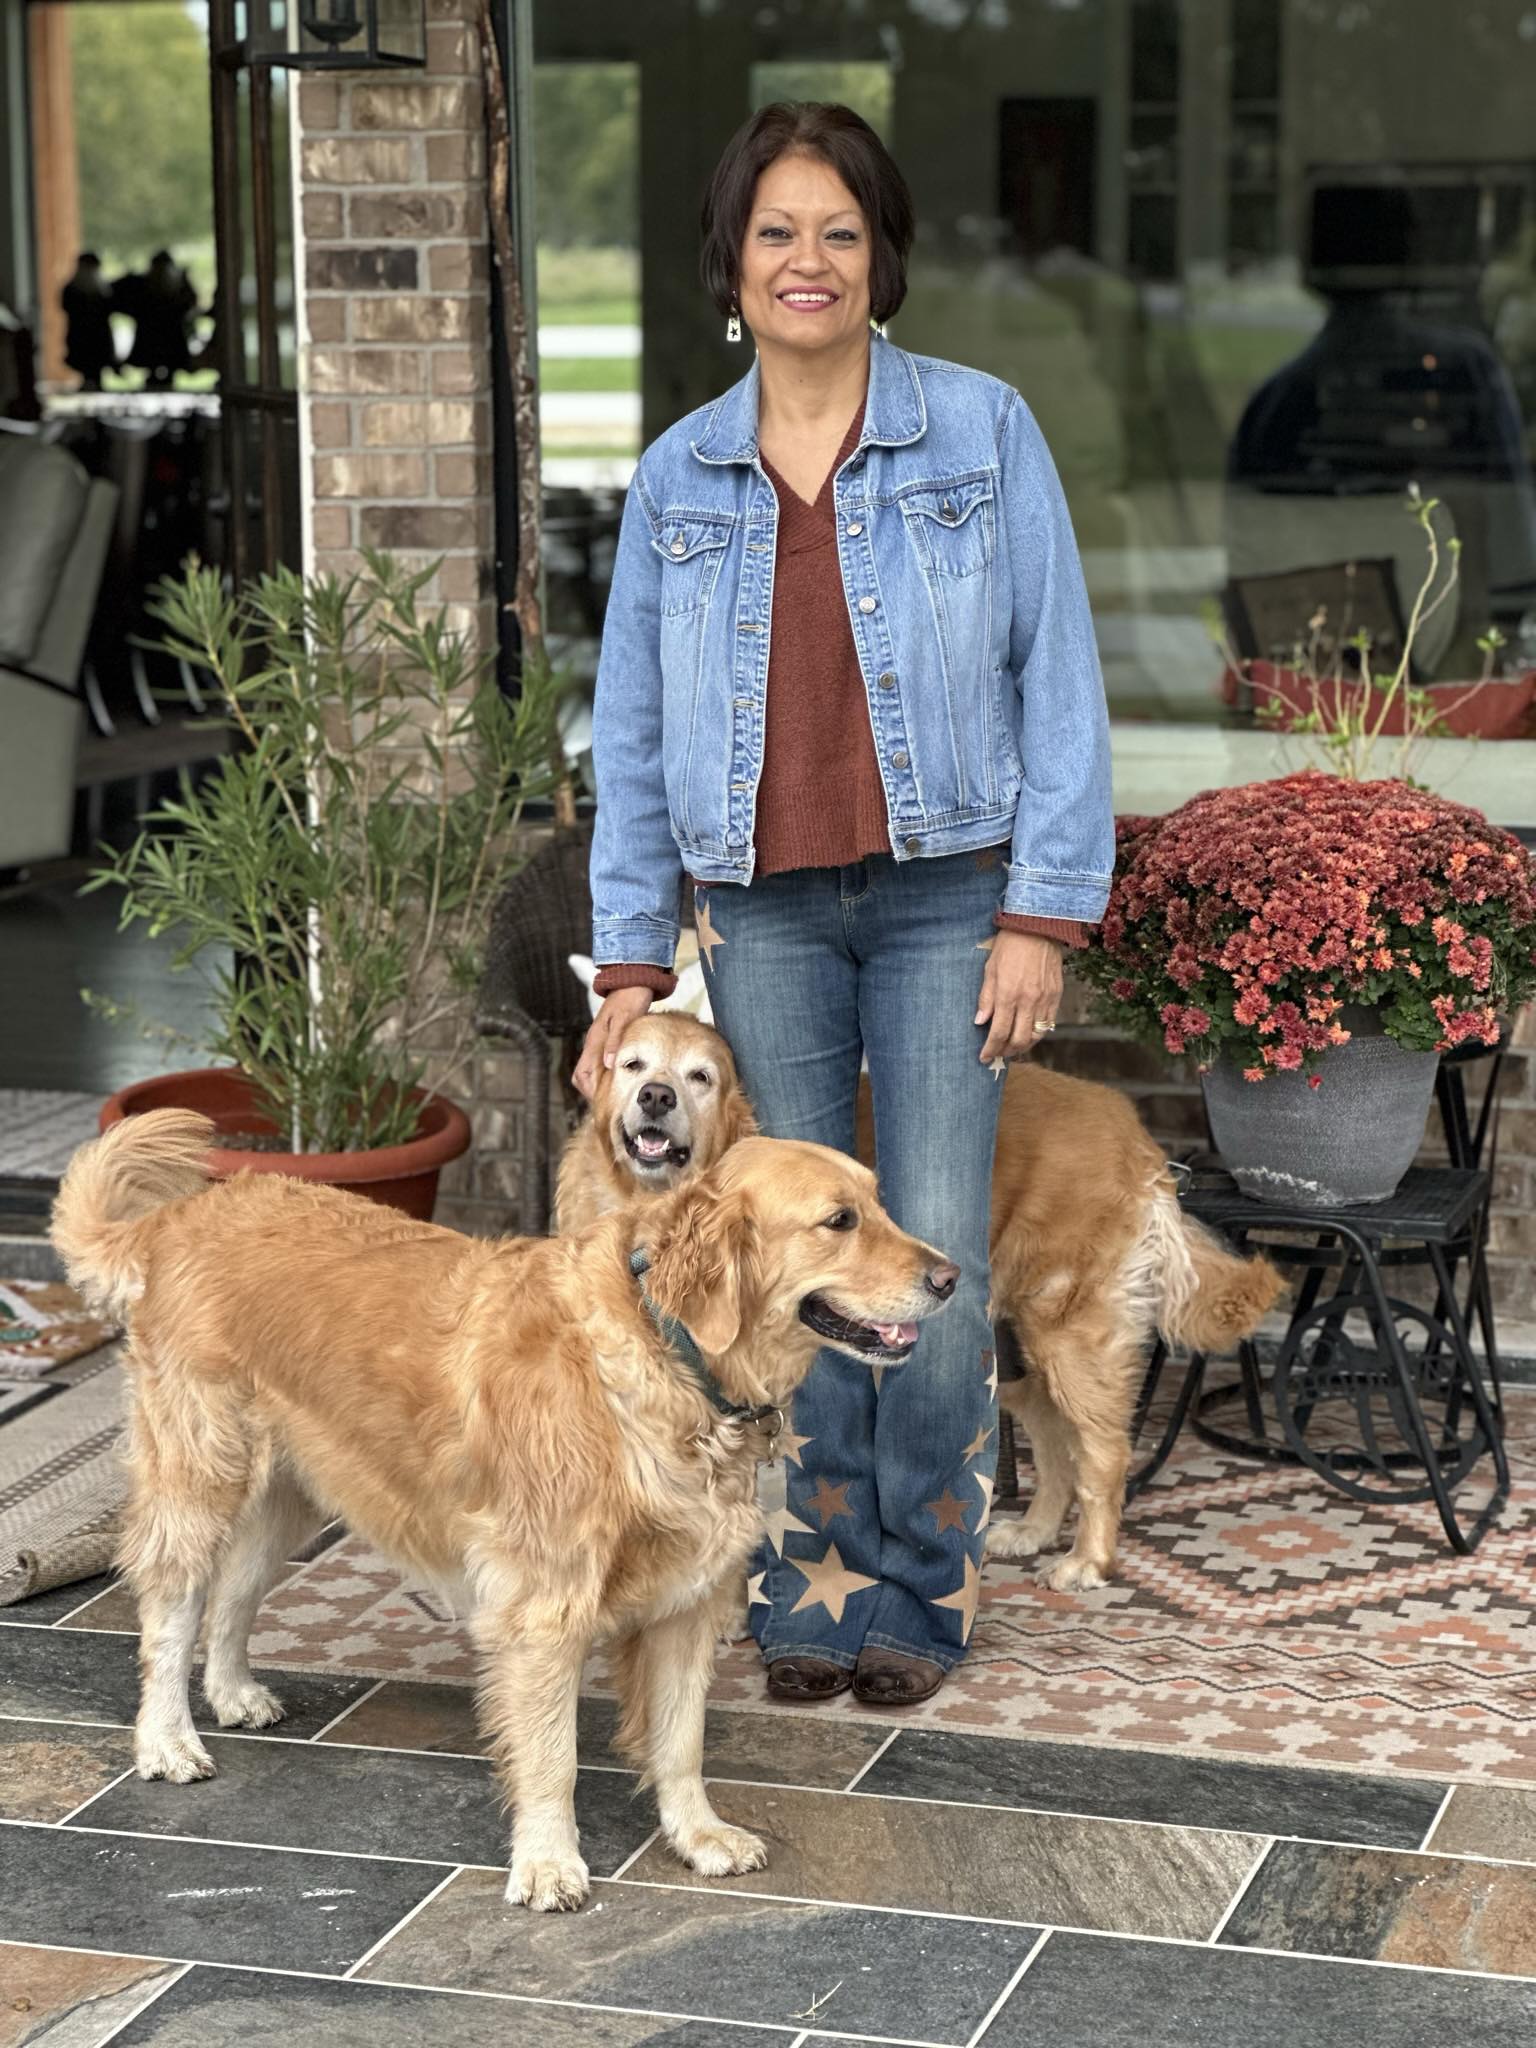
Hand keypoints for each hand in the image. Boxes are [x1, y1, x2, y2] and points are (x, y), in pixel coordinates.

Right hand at [573, 988, 653, 1099]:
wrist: (632, 980)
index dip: (589, 1091)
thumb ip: (615, 1041)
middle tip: (609, 1104)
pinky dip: (607, 1075)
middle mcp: (594, 1044)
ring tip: (615, 1096)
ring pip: (592, 1070)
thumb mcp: (625, 1018)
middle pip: (583, 1076)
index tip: (603, 1103)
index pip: (582, 1075)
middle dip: (592, 1092)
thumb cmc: (630, 998)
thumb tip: (609, 1064)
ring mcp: (600, 1042)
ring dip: (599, 1084)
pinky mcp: (608, 1040)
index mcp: (594, 1041)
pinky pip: (601, 1063)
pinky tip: (620, 1079)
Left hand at [976, 931, 1062, 1064]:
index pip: (998, 1032)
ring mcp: (1045, 1000)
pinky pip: (1049, 1023)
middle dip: (1007, 1051)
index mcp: (1008, 994)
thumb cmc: (1009, 946)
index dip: (991, 1049)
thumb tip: (980, 1021)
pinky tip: (1029, 1033)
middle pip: (1019, 1040)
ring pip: (1036, 1035)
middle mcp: (1028, 1001)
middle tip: (998, 1053)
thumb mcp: (990, 969)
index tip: (984, 1057)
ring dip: (1024, 1046)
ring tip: (1013, 1047)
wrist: (1038, 928)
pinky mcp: (1056, 995)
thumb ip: (986, 998)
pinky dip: (1038, 1033)